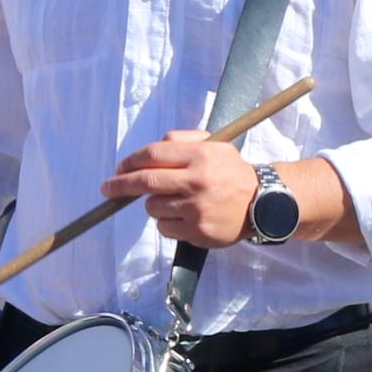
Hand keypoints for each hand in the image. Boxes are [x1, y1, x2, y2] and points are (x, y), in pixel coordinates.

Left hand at [105, 130, 254, 247]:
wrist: (263, 203)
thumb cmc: (232, 172)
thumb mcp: (215, 145)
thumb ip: (182, 140)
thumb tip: (147, 153)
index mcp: (200, 155)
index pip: (153, 154)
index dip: (130, 161)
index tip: (119, 168)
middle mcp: (197, 181)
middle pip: (146, 182)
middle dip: (120, 185)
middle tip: (107, 188)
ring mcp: (197, 208)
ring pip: (153, 207)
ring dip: (154, 204)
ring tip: (175, 201)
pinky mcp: (198, 231)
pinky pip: (164, 228)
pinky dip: (167, 223)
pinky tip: (184, 217)